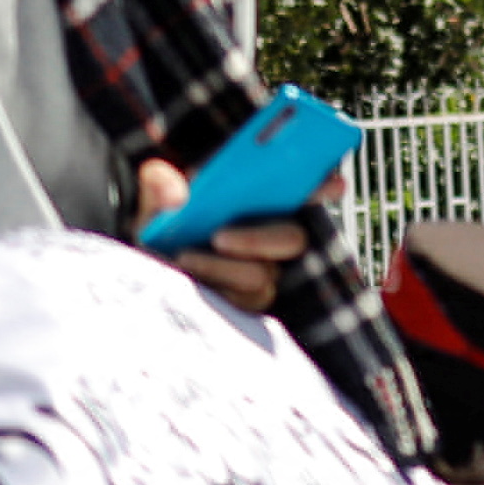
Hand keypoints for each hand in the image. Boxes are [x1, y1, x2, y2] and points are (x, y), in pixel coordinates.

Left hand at [136, 156, 306, 314]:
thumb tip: (163, 179)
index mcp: (261, 201)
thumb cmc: (161, 233)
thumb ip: (159, 188)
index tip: (336, 183)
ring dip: (222, 267)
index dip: (322, 186)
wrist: (147, 273)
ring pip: (262, 275)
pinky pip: (247, 302)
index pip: (304, 191)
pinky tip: (191, 279)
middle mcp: (272, 237)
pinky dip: (216, 287)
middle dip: (258, 237)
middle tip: (219, 237)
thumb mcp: (154, 206)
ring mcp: (266, 273)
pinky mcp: (251, 305)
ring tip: (186, 257)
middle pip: (293, 238)